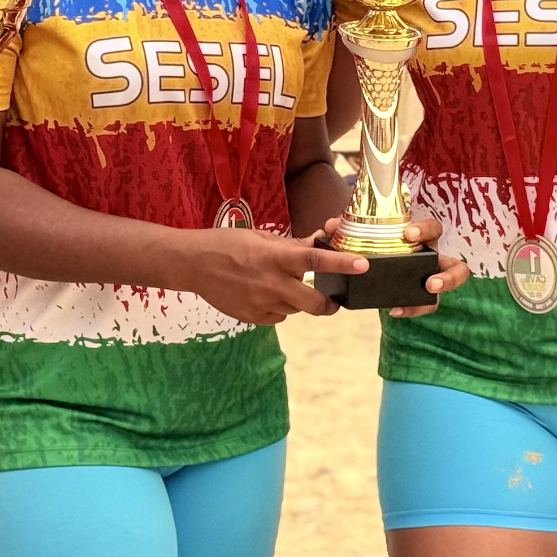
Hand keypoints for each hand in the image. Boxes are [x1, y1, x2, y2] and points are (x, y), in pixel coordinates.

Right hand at [193, 226, 368, 324]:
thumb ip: (293, 246)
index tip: (363, 265)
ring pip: (295, 310)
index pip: (316, 259)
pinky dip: (278, 307)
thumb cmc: (229, 244)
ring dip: (296, 300)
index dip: (342, 263)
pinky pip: (278, 317)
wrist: (193, 264)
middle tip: (332, 300)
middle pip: (314, 304)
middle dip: (328, 304)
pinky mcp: (253, 318)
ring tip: (278, 285)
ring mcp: (262, 304)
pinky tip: (262, 293)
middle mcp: (272, 284)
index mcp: (275, 258)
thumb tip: (320, 243)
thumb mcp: (262, 238)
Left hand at [317, 212, 469, 317]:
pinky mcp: (421, 297)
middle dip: (447, 275)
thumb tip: (331, 225)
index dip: (424, 230)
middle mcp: (431, 259)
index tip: (408, 234)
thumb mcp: (366, 236)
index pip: (433, 229)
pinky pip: (424, 305)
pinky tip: (393, 310)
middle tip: (429, 281)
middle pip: (456, 266)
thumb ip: (350, 230)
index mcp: (421, 240)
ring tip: (427, 295)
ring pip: (448, 291)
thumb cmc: (375, 246)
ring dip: (441, 293)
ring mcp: (431, 279)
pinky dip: (412, 308)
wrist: (369, 268)